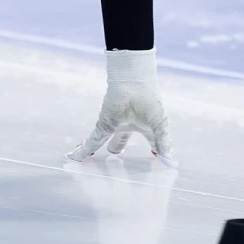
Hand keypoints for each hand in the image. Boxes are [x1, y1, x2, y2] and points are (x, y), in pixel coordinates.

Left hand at [67, 49, 176, 166]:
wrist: (133, 81)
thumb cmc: (149, 100)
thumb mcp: (159, 125)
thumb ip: (163, 144)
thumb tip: (169, 162)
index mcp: (146, 126)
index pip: (150, 143)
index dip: (154, 151)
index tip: (155, 159)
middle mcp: (128, 125)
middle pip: (121, 139)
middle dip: (117, 146)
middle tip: (113, 154)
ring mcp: (114, 124)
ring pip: (103, 141)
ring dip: (97, 150)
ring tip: (90, 159)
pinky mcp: (103, 124)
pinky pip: (92, 141)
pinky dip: (83, 150)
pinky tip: (75, 158)